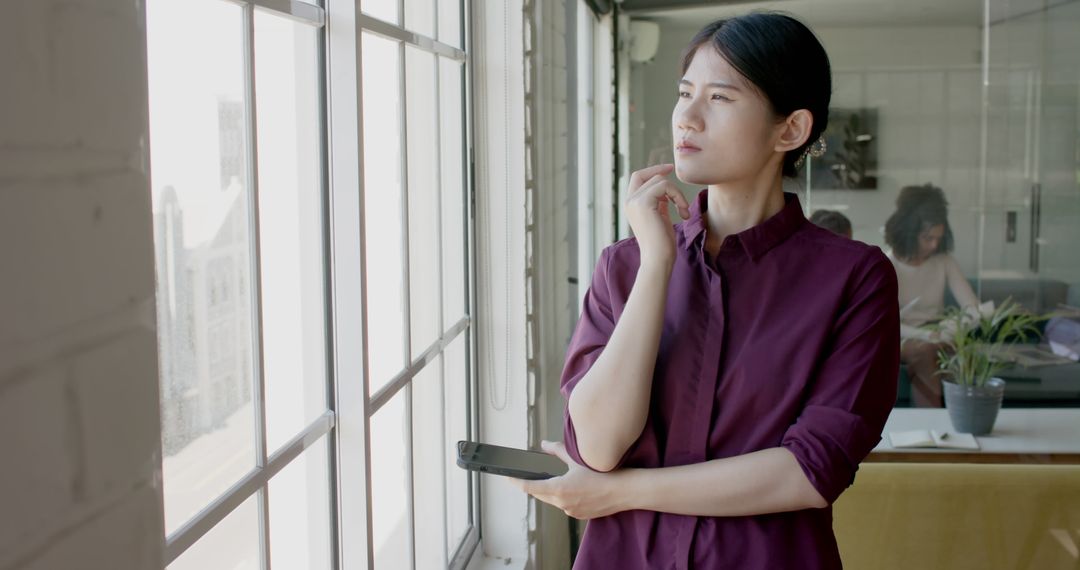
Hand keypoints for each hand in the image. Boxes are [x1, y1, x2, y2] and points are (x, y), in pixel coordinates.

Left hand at [509, 441, 627, 519]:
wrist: (623, 491)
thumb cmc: (602, 474)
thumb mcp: (577, 459)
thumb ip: (557, 451)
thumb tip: (544, 444)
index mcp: (558, 489)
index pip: (530, 487)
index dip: (517, 482)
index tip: (508, 478)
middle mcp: (562, 503)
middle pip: (539, 494)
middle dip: (534, 486)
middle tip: (527, 477)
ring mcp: (570, 511)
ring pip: (552, 500)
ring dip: (549, 491)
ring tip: (552, 480)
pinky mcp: (579, 515)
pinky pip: (564, 506)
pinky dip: (562, 497)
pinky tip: (571, 489)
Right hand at [624, 164, 690, 268]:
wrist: (658, 258)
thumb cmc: (662, 243)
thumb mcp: (660, 217)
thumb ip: (659, 202)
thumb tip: (665, 187)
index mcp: (631, 205)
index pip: (638, 177)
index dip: (653, 170)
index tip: (669, 168)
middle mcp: (629, 201)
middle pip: (648, 175)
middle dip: (665, 178)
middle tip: (676, 180)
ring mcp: (634, 201)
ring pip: (660, 180)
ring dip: (677, 194)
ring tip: (684, 211)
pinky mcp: (643, 202)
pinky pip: (664, 186)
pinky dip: (678, 196)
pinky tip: (683, 212)